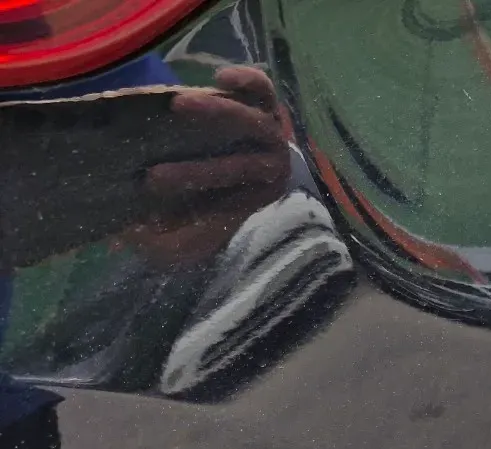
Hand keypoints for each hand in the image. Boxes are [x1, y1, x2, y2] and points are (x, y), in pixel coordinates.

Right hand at [119, 67, 291, 266]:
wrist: (198, 176)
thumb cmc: (187, 207)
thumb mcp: (176, 241)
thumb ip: (167, 244)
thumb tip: (138, 234)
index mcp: (253, 202)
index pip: (236, 199)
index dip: (195, 192)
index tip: (150, 183)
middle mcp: (268, 168)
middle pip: (247, 166)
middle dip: (200, 171)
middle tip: (154, 171)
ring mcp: (267, 133)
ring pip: (254, 122)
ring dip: (218, 114)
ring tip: (178, 105)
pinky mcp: (261, 103)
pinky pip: (264, 91)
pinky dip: (247, 82)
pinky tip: (219, 78)